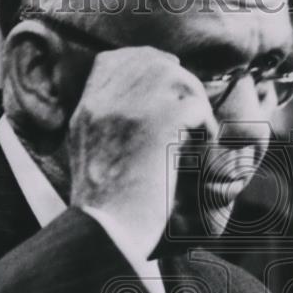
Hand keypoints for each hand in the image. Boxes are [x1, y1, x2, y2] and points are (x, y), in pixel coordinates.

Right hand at [68, 46, 216, 259]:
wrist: (110, 232)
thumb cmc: (107, 212)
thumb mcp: (89, 159)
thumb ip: (107, 129)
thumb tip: (143, 112)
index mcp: (86, 111)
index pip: (112, 60)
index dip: (143, 64)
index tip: (164, 87)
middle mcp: (106, 101)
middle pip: (150, 62)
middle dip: (177, 81)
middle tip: (192, 111)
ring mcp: (133, 108)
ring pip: (178, 79)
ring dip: (195, 105)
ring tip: (197, 135)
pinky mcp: (162, 121)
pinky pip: (198, 107)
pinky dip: (206, 129)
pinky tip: (202, 151)